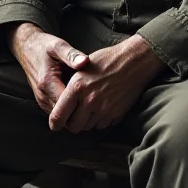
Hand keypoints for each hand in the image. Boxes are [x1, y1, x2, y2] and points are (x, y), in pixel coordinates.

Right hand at [7, 22, 88, 114]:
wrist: (26, 48)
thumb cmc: (44, 46)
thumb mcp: (58, 45)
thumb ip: (71, 55)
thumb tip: (85, 62)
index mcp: (47, 83)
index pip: (68, 106)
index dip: (84, 104)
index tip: (96, 95)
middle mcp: (43, 96)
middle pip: (66, 116)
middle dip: (82, 110)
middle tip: (96, 100)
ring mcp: (42, 101)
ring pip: (63, 118)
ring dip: (76, 111)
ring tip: (90, 99)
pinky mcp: (44, 102)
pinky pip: (59, 113)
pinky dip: (70, 109)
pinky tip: (81, 98)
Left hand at [48, 34, 165, 133]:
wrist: (134, 62)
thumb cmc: (107, 60)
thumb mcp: (83, 67)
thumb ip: (71, 86)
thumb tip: (60, 103)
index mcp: (77, 87)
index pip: (58, 116)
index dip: (54, 123)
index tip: (55, 124)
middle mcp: (89, 101)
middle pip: (73, 127)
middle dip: (72, 123)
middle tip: (74, 115)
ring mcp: (104, 110)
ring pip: (88, 127)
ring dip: (86, 121)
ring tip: (90, 107)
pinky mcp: (116, 115)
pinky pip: (102, 125)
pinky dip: (99, 120)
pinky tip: (102, 106)